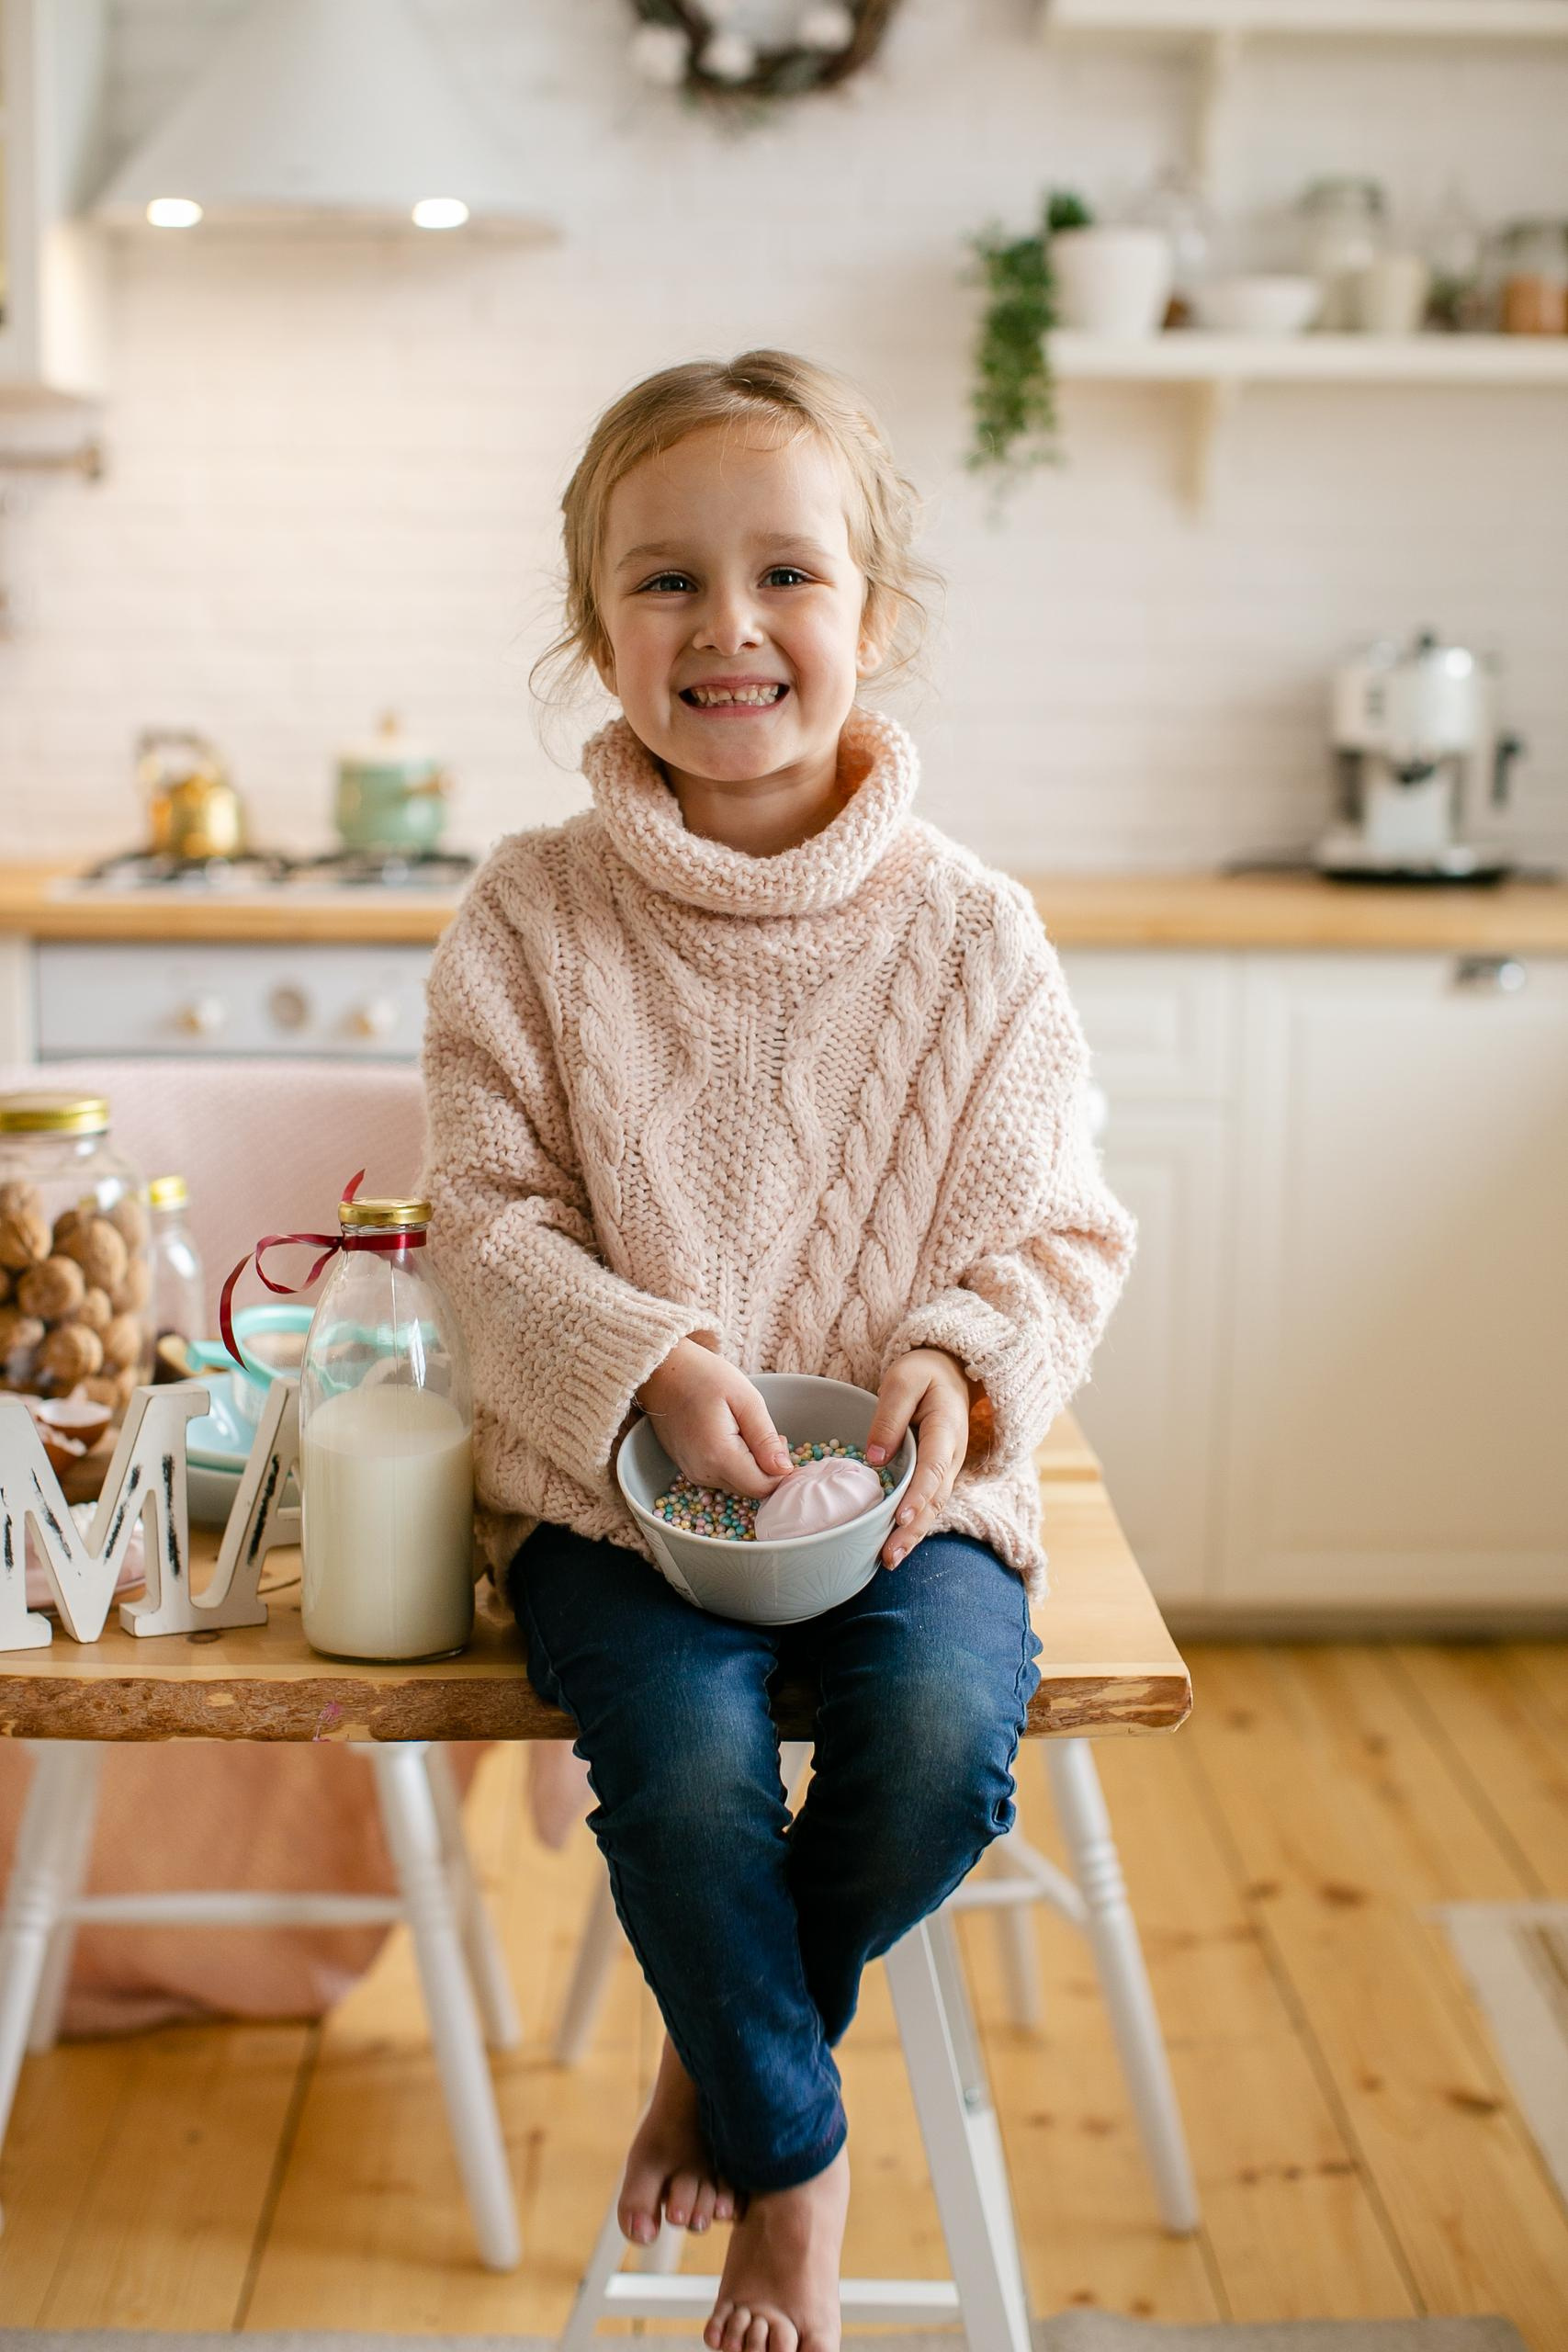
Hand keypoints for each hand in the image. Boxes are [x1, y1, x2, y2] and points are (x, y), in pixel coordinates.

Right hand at [635, 1337, 793, 1499]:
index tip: (782, 1440)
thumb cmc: (704, 1376)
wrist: (661, 1371)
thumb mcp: (745, 1399)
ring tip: (746, 1429)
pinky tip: (732, 1436)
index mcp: (719, 1455)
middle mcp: (703, 1472)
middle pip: (750, 1490)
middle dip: (767, 1469)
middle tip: (766, 1432)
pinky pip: (722, 1477)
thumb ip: (765, 1438)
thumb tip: (784, 1470)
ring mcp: (692, 1472)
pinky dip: (735, 1464)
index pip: (763, 1487)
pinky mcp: (688, 1468)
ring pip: (737, 1485)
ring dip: (751, 1466)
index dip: (781, 1471)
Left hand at [864, 1348, 973, 1570]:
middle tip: (889, 1555)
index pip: (934, 1468)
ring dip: (912, 1535)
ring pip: (932, 1507)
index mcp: (947, 1429)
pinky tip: (892, 1543)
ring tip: (888, 1559)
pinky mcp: (936, 1474)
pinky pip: (926, 1503)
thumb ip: (889, 1416)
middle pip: (935, 1498)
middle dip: (913, 1529)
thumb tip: (875, 1459)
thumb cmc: (923, 1372)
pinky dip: (911, 1525)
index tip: (900, 1517)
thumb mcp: (903, 1380)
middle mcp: (952, 1455)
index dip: (918, 1495)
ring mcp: (947, 1467)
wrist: (949, 1370)